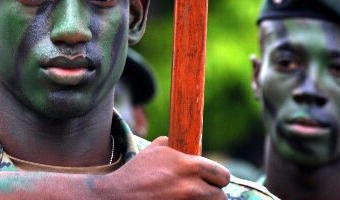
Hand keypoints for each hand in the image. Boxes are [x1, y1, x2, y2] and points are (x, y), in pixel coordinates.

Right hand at [100, 136, 229, 199]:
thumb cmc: (135, 173)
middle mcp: (191, 187)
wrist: (117, 196)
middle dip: (213, 195)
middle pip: (221, 197)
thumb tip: (185, 146)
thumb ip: (174, 146)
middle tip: (204, 194)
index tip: (214, 182)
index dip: (218, 179)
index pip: (222, 175)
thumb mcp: (154, 151)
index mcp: (189, 166)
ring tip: (191, 199)